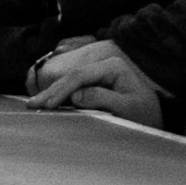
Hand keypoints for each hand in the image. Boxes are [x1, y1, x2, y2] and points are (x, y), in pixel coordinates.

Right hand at [21, 38, 164, 124]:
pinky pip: (73, 90)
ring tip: (32, 105)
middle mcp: (104, 67)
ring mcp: (98, 75)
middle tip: (31, 105)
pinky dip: (59, 97)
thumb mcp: (127, 108)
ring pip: (70, 83)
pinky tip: (46, 105)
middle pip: (72, 77)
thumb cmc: (144, 114)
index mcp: (113, 67)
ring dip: (51, 94)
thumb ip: (103, 99)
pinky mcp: (95, 85)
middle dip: (51, 91)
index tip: (49, 105)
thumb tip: (75, 96)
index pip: (81, 75)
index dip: (62, 90)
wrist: (153, 117)